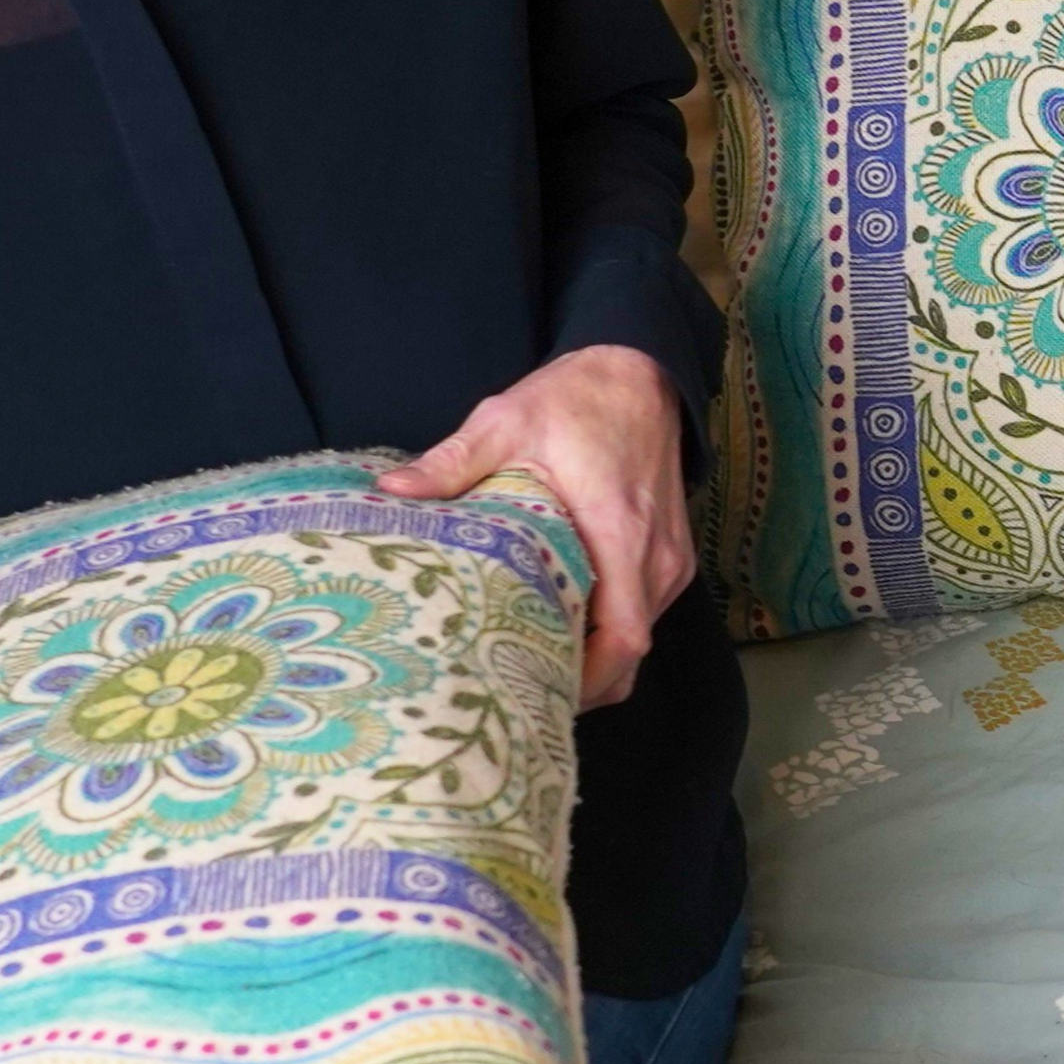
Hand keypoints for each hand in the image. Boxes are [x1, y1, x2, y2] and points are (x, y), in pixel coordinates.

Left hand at [376, 346, 695, 708]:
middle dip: (583, 683)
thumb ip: (451, 463)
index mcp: (620, 530)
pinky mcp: (672, 556)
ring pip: (640, 638)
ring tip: (534, 668)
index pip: (622, 637)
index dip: (586, 678)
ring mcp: (671, 559)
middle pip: (631, 654)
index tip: (535, 690)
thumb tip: (391, 492)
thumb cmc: (575, 399)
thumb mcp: (505, 421)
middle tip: (519, 692)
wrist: (640, 371)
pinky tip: (564, 632)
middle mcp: (656, 557)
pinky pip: (645, 614)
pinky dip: (611, 634)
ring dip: (597, 660)